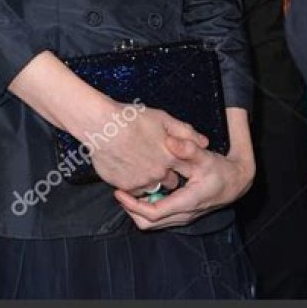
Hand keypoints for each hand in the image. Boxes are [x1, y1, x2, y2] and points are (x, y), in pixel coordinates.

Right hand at [87, 104, 208, 193]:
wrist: (102, 125)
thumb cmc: (131, 118)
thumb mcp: (162, 118)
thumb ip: (185, 131)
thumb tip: (204, 141)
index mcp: (170, 157)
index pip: (183, 170)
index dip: (177, 165)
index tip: (171, 159)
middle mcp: (158, 173)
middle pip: (167, 182)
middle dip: (163, 174)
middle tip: (150, 159)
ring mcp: (141, 181)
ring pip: (149, 187)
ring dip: (146, 179)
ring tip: (136, 161)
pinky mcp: (124, 186)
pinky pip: (132, 189)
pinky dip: (130, 181)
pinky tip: (124, 165)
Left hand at [113, 134, 254, 230]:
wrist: (235, 183)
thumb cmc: (220, 169)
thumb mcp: (205, 156)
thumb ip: (188, 148)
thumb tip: (169, 140)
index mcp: (186, 202)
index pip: (153, 213)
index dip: (133, 204)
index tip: (119, 192)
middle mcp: (183, 215)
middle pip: (148, 223)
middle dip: (130, 209)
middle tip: (119, 191)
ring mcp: (182, 217)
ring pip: (152, 223)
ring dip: (137, 209)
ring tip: (127, 190)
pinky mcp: (181, 214)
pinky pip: (158, 218)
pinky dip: (146, 208)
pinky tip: (142, 191)